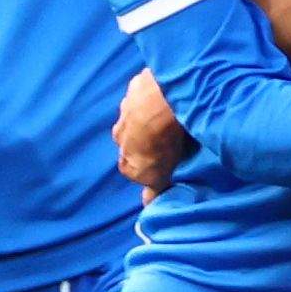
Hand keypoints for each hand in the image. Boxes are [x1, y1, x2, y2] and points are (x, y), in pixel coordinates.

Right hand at [118, 69, 192, 189]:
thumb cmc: (160, 144)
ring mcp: (126, 108)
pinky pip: (145, 93)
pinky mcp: (136, 86)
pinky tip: (169, 96)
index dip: (149, 167)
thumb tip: (148, 205)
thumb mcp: (158, 174)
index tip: (165, 163)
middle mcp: (119, 135)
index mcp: (124, 161)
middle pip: (133, 140)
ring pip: (137, 116)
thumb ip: (153, 190)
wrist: (158, 105)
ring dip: (149, 117)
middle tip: (169, 138)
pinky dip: (154, 96)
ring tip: (172, 116)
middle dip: (146, 139)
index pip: (133, 169)